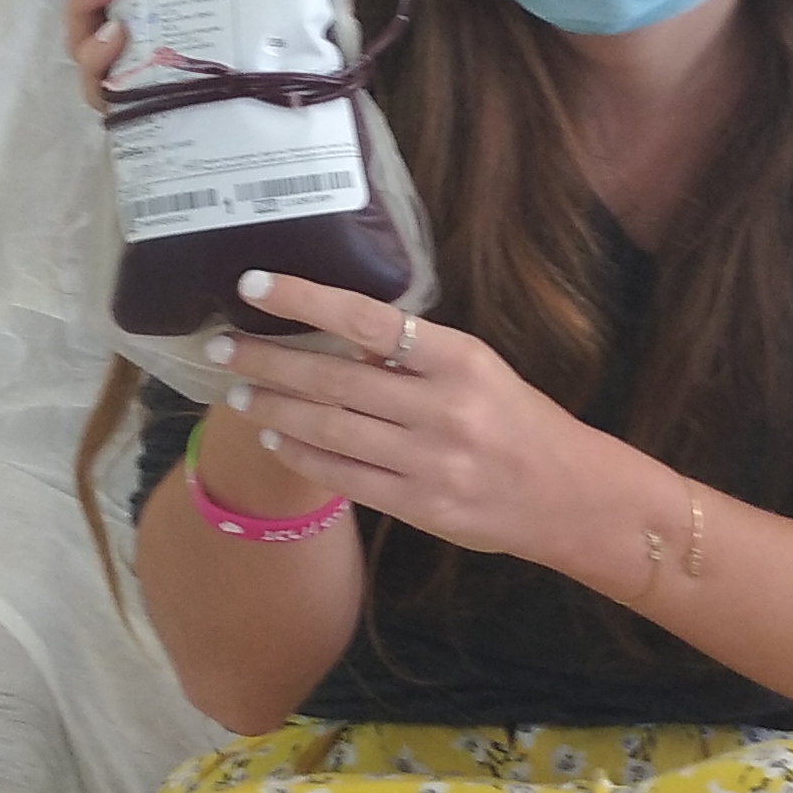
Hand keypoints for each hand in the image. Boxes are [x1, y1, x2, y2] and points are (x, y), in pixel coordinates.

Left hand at [207, 270, 599, 563]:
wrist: (571, 497)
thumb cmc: (520, 422)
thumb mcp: (479, 370)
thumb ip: (414, 355)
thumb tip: (337, 333)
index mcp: (461, 360)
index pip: (369, 319)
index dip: (305, 300)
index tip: (254, 286)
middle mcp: (443, 408)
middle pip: (335, 379)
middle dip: (268, 362)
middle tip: (221, 350)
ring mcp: (430, 462)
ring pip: (331, 429)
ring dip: (276, 410)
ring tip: (240, 396)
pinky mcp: (421, 506)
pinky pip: (346, 477)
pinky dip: (304, 456)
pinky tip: (276, 440)